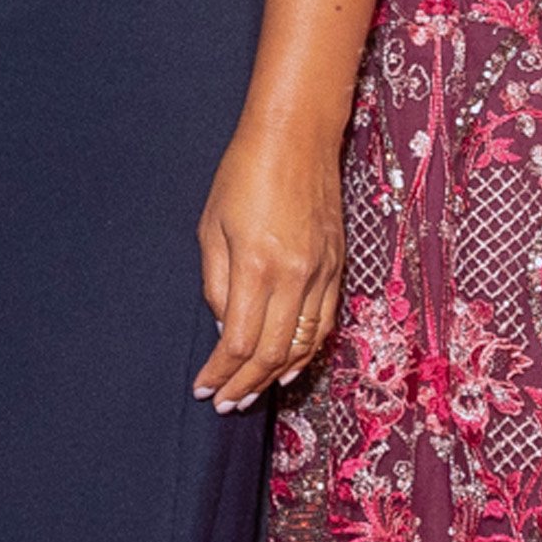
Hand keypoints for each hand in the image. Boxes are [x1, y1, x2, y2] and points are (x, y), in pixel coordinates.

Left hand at [193, 112, 342, 409]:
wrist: (296, 137)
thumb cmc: (243, 175)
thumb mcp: (211, 228)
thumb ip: (216, 284)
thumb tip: (221, 329)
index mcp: (257, 266)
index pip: (237, 342)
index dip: (220, 373)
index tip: (204, 389)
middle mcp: (295, 277)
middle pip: (271, 353)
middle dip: (244, 385)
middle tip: (225, 403)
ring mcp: (322, 274)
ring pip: (302, 345)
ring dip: (274, 377)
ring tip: (250, 394)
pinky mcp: (337, 267)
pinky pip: (323, 324)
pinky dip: (306, 353)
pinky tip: (288, 368)